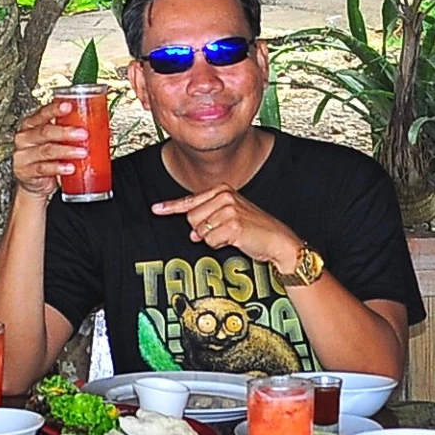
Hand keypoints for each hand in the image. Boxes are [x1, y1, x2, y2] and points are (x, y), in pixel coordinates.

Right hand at [9, 100, 89, 199]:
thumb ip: (67, 132)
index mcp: (31, 125)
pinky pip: (43, 169)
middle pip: (45, 132)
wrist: (34, 183)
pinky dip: (58, 168)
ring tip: (82, 152)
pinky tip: (70, 168)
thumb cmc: (46, 157)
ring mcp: (24, 155)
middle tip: (83, 133)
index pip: (42, 113)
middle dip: (65, 132)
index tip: (68, 106)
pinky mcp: (26, 171)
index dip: (55, 109)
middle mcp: (25, 138)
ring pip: (46, 150)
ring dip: (66, 151)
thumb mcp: (54, 141)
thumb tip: (98, 125)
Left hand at [151, 185, 301, 269]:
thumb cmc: (255, 229)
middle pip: (191, 218)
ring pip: (199, 231)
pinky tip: (235, 240)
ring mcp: (228, 209)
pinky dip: (220, 245)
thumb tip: (191, 233)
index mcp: (222, 190)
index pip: (190, 200)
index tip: (156, 209)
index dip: (171, 207)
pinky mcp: (232, 224)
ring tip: (230, 235)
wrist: (278, 240)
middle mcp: (224, 196)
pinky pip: (210, 241)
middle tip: (222, 232)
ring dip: (212, 238)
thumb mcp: (230, 216)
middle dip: (202, 230)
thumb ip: (208, 219)